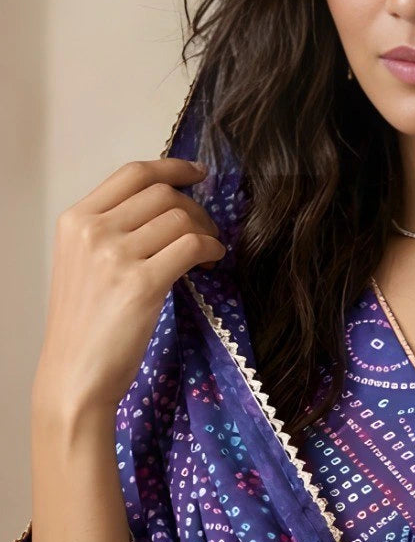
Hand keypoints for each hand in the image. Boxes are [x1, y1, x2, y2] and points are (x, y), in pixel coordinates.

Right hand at [33, 157, 225, 415]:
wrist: (75, 374)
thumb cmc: (85, 324)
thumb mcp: (83, 263)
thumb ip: (113, 230)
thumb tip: (168, 205)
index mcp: (76, 220)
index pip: (133, 173)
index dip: (172, 167)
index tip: (197, 173)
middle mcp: (93, 231)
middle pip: (163, 193)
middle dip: (195, 208)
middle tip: (206, 231)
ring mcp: (116, 256)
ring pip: (181, 218)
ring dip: (206, 230)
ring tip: (209, 252)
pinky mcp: (142, 283)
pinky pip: (193, 245)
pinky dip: (212, 248)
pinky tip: (212, 261)